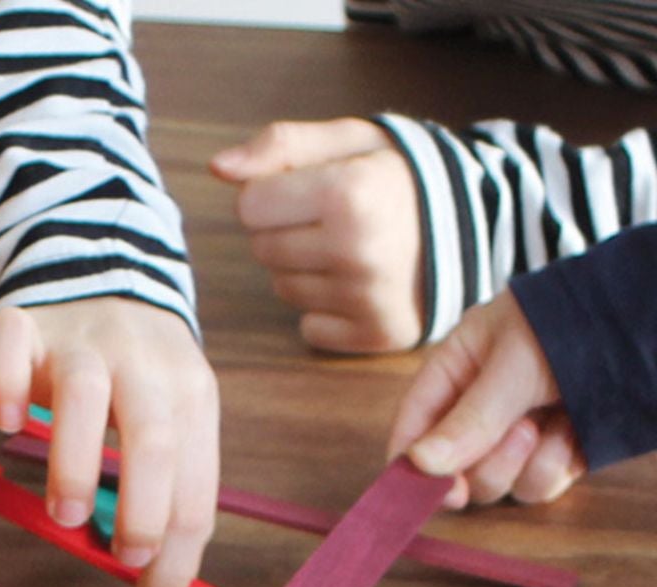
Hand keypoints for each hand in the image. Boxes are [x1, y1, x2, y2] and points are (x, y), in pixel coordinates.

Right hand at [0, 297, 217, 586]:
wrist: (98, 253)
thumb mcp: (167, 410)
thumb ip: (163, 480)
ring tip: (66, 516)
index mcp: (188, 392)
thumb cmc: (133, 366)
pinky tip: (6, 422)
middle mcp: (141, 362)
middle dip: (147, 506)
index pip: (196, 482)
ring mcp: (81, 339)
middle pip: (153, 436)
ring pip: (84, 395)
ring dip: (77, 461)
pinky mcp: (23, 325)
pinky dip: (7, 385)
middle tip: (127, 559)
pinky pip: (12, 348)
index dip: (180, 550)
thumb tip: (152, 575)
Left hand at [211, 119, 423, 353]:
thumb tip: (219, 168)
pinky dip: (326, 308)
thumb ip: (282, 146)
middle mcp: (357, 250)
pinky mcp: (375, 334)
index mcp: (349, 193)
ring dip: (305, 268)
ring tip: (351, 246)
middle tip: (335, 218)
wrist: (480, 217)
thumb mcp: (350, 140)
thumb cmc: (402, 175)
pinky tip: (360, 282)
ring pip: (283, 288)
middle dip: (287, 230)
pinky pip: (310, 326)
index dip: (272, 194)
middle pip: (263, 249)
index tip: (308, 189)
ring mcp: (367, 297)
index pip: (250, 206)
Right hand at [387, 291, 581, 507]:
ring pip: (496, 485)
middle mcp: (482, 408)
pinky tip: (575, 436)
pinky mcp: (556, 452)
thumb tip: (419, 465)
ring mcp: (520, 433)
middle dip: (485, 464)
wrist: (651, 316)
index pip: (414, 426)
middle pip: (454, 470)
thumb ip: (469, 418)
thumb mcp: (516, 363)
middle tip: (520, 434)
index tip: (432, 492)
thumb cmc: (577, 319)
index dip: (413, 465)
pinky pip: (535, 486)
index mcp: (458, 371)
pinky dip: (553, 470)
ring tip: (552, 427)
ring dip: (521, 467)